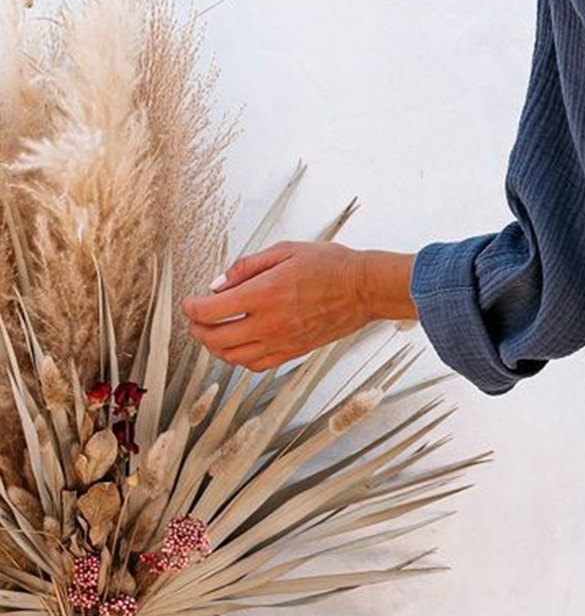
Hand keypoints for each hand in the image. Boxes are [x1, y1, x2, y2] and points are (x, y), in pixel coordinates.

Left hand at [179, 240, 372, 370]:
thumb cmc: (330, 266)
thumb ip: (245, 267)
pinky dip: (239, 359)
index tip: (190, 302)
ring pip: (232, 357)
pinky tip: (239, 346)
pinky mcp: (294, 351)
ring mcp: (282, 341)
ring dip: (215, 347)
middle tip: (196, 319)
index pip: (208, 310)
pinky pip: (256, 365)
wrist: (363, 289)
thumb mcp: (284, 250)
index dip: (191, 307)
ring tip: (213, 334)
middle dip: (197, 328)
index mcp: (262, 294)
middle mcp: (269, 323)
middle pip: (214, 338)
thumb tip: (218, 285)